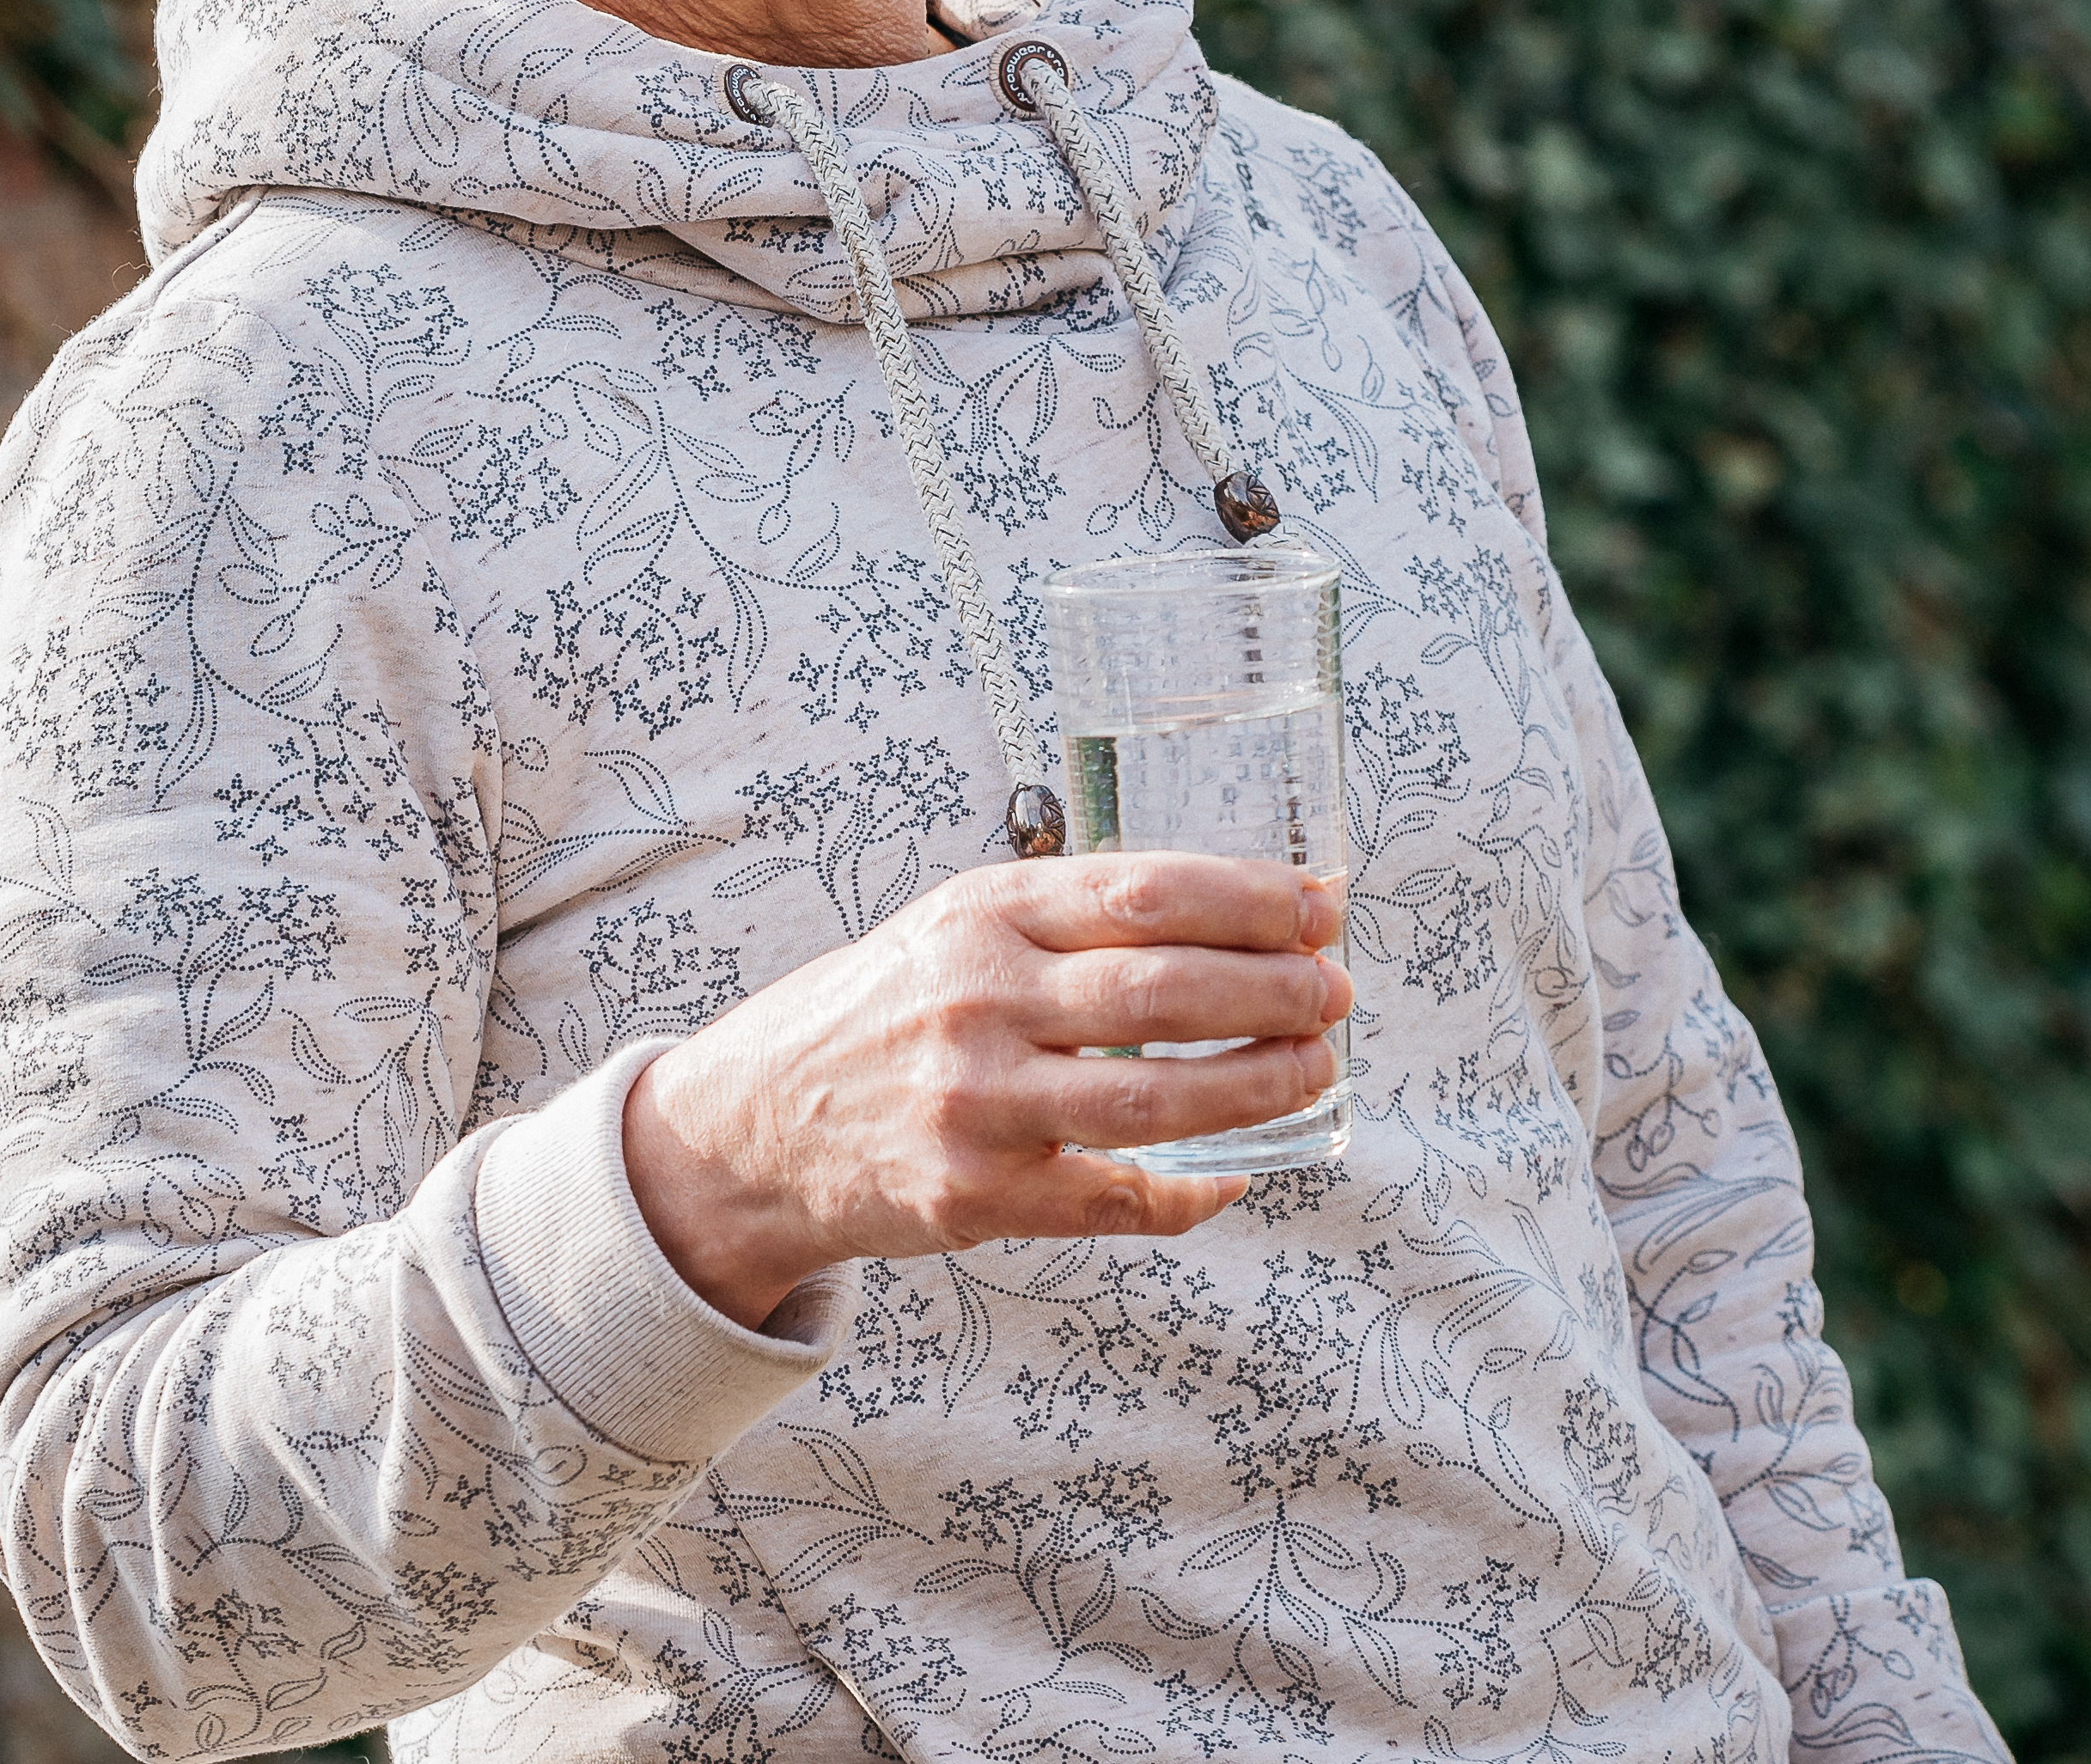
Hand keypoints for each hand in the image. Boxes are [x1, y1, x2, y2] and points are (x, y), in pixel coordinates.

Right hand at [619, 854, 1350, 1326]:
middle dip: (1273, 991)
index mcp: (982, 915)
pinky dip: (1190, 1190)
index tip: (1322, 904)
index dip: (1251, 898)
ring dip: (1257, 1086)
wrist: (753, 1125)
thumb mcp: (957, 928)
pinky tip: (1239, 1170)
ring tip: (1317, 1067)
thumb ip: (1072, 919)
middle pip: (1162, 993)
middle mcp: (978, 1002)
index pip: (1144, 892)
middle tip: (1337, 991)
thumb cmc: (882, 1012)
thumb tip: (1236, 914)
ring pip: (1151, 1102)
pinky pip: (1114, 1199)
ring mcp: (977, 1105)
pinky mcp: (977, 1196)